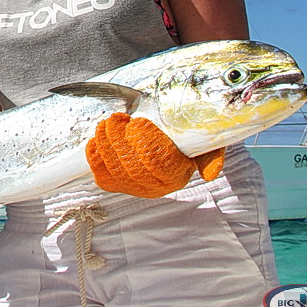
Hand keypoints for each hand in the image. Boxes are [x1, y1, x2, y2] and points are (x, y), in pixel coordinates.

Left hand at [86, 112, 224, 197]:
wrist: (167, 132)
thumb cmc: (184, 136)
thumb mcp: (205, 140)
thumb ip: (211, 155)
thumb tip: (211, 175)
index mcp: (177, 175)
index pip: (159, 165)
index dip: (146, 144)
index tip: (139, 123)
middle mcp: (156, 187)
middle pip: (134, 169)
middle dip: (120, 141)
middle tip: (116, 119)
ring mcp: (134, 187)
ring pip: (116, 171)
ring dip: (107, 145)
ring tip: (107, 124)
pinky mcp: (115, 182)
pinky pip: (102, 176)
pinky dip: (95, 157)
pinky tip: (96, 140)